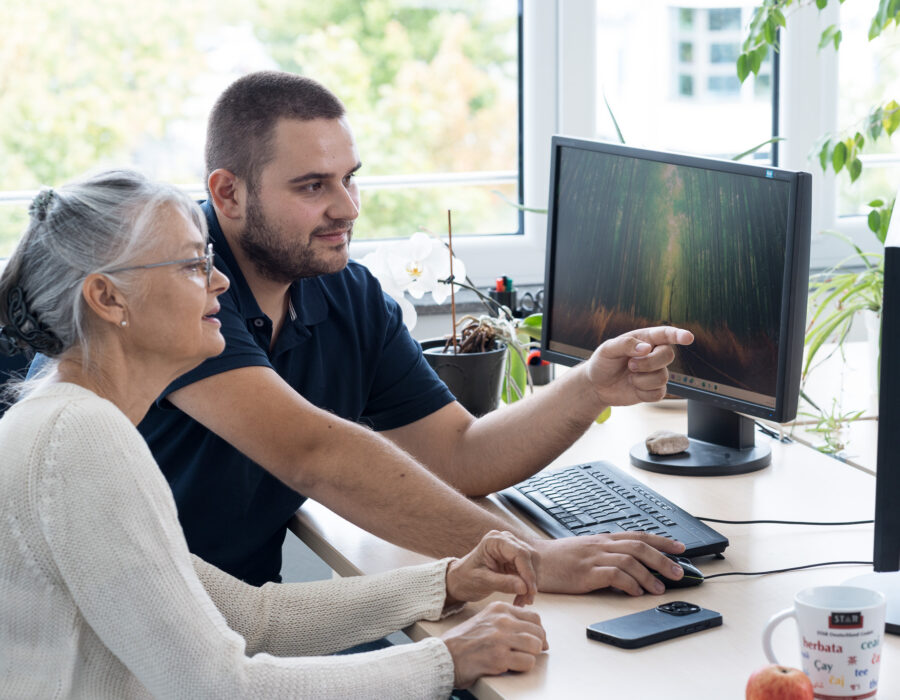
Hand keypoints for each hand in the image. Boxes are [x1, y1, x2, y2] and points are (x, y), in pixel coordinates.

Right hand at [441, 601, 547, 688]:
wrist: (445, 655)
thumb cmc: (464, 640)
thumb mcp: (485, 619)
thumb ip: (506, 620)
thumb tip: (532, 632)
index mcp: (499, 609)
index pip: (534, 617)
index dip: (538, 631)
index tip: (537, 640)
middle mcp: (502, 620)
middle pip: (538, 631)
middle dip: (538, 644)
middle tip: (531, 653)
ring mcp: (501, 638)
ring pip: (536, 645)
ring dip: (531, 655)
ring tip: (520, 659)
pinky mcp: (499, 657)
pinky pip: (527, 662)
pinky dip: (523, 667)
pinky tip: (512, 666)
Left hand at [445, 530, 538, 606]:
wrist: (459, 580)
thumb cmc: (465, 578)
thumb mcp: (482, 581)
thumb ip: (503, 583)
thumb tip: (525, 588)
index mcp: (495, 540)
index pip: (520, 553)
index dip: (528, 572)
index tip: (529, 591)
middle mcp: (506, 540)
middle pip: (530, 557)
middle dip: (530, 580)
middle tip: (526, 601)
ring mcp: (511, 548)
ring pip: (532, 564)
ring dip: (530, 584)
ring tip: (521, 602)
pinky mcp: (514, 558)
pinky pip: (528, 571)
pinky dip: (527, 585)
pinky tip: (521, 598)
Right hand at [531, 532, 686, 594]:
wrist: (535, 561)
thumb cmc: (559, 558)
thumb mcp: (586, 550)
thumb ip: (607, 554)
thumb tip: (630, 565)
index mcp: (603, 539)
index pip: (638, 536)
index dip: (662, 541)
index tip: (680, 548)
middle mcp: (601, 545)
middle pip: (639, 547)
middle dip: (662, 559)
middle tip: (678, 571)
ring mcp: (594, 558)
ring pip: (630, 560)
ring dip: (649, 574)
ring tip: (660, 588)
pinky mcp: (586, 573)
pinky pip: (613, 575)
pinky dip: (628, 583)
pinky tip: (636, 592)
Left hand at [584, 326, 693, 405]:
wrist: (597, 385)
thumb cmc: (603, 362)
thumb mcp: (607, 349)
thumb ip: (625, 344)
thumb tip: (646, 348)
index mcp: (645, 339)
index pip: (665, 334)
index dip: (678, 335)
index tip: (688, 337)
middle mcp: (654, 354)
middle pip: (668, 355)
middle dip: (649, 362)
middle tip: (630, 365)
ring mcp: (655, 372)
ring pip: (663, 377)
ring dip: (642, 379)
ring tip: (629, 376)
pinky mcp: (654, 389)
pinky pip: (659, 393)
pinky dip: (643, 392)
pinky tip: (634, 388)